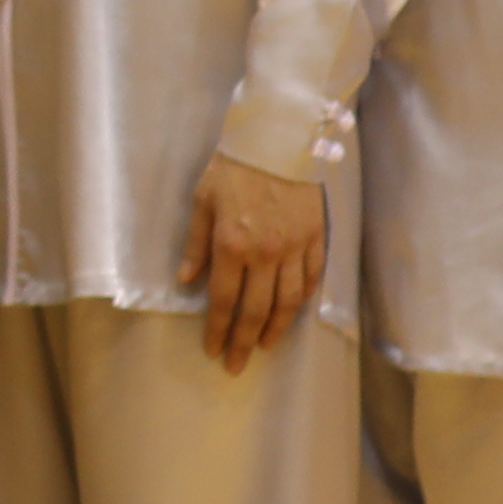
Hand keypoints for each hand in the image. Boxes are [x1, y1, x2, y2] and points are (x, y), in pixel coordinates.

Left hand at [187, 157, 327, 375]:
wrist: (277, 138)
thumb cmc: (232, 166)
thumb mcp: (202, 201)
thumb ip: (196, 244)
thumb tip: (186, 280)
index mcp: (231, 245)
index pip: (222, 300)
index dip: (217, 329)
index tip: (213, 350)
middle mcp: (264, 253)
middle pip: (255, 310)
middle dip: (243, 342)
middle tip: (237, 365)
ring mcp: (294, 247)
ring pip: (287, 302)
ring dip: (275, 329)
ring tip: (264, 346)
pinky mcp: (315, 237)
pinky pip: (311, 278)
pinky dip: (302, 301)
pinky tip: (292, 313)